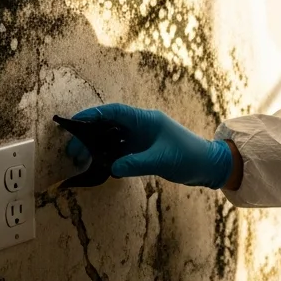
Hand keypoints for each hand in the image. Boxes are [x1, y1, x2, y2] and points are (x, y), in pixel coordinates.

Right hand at [63, 103, 233, 188]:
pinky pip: (120, 150)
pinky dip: (108, 156)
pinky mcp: (143, 150)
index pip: (114, 112)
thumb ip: (135, 164)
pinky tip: (98, 165)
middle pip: (109, 125)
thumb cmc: (188, 157)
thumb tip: (112, 168)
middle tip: (72, 150)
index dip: (93, 115)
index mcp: (146, 120)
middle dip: (89, 135)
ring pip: (112, 138)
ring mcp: (141, 138)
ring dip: (96, 147)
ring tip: (80, 159)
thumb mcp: (161, 160)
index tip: (74, 122)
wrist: (207, 165)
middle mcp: (141, 126)